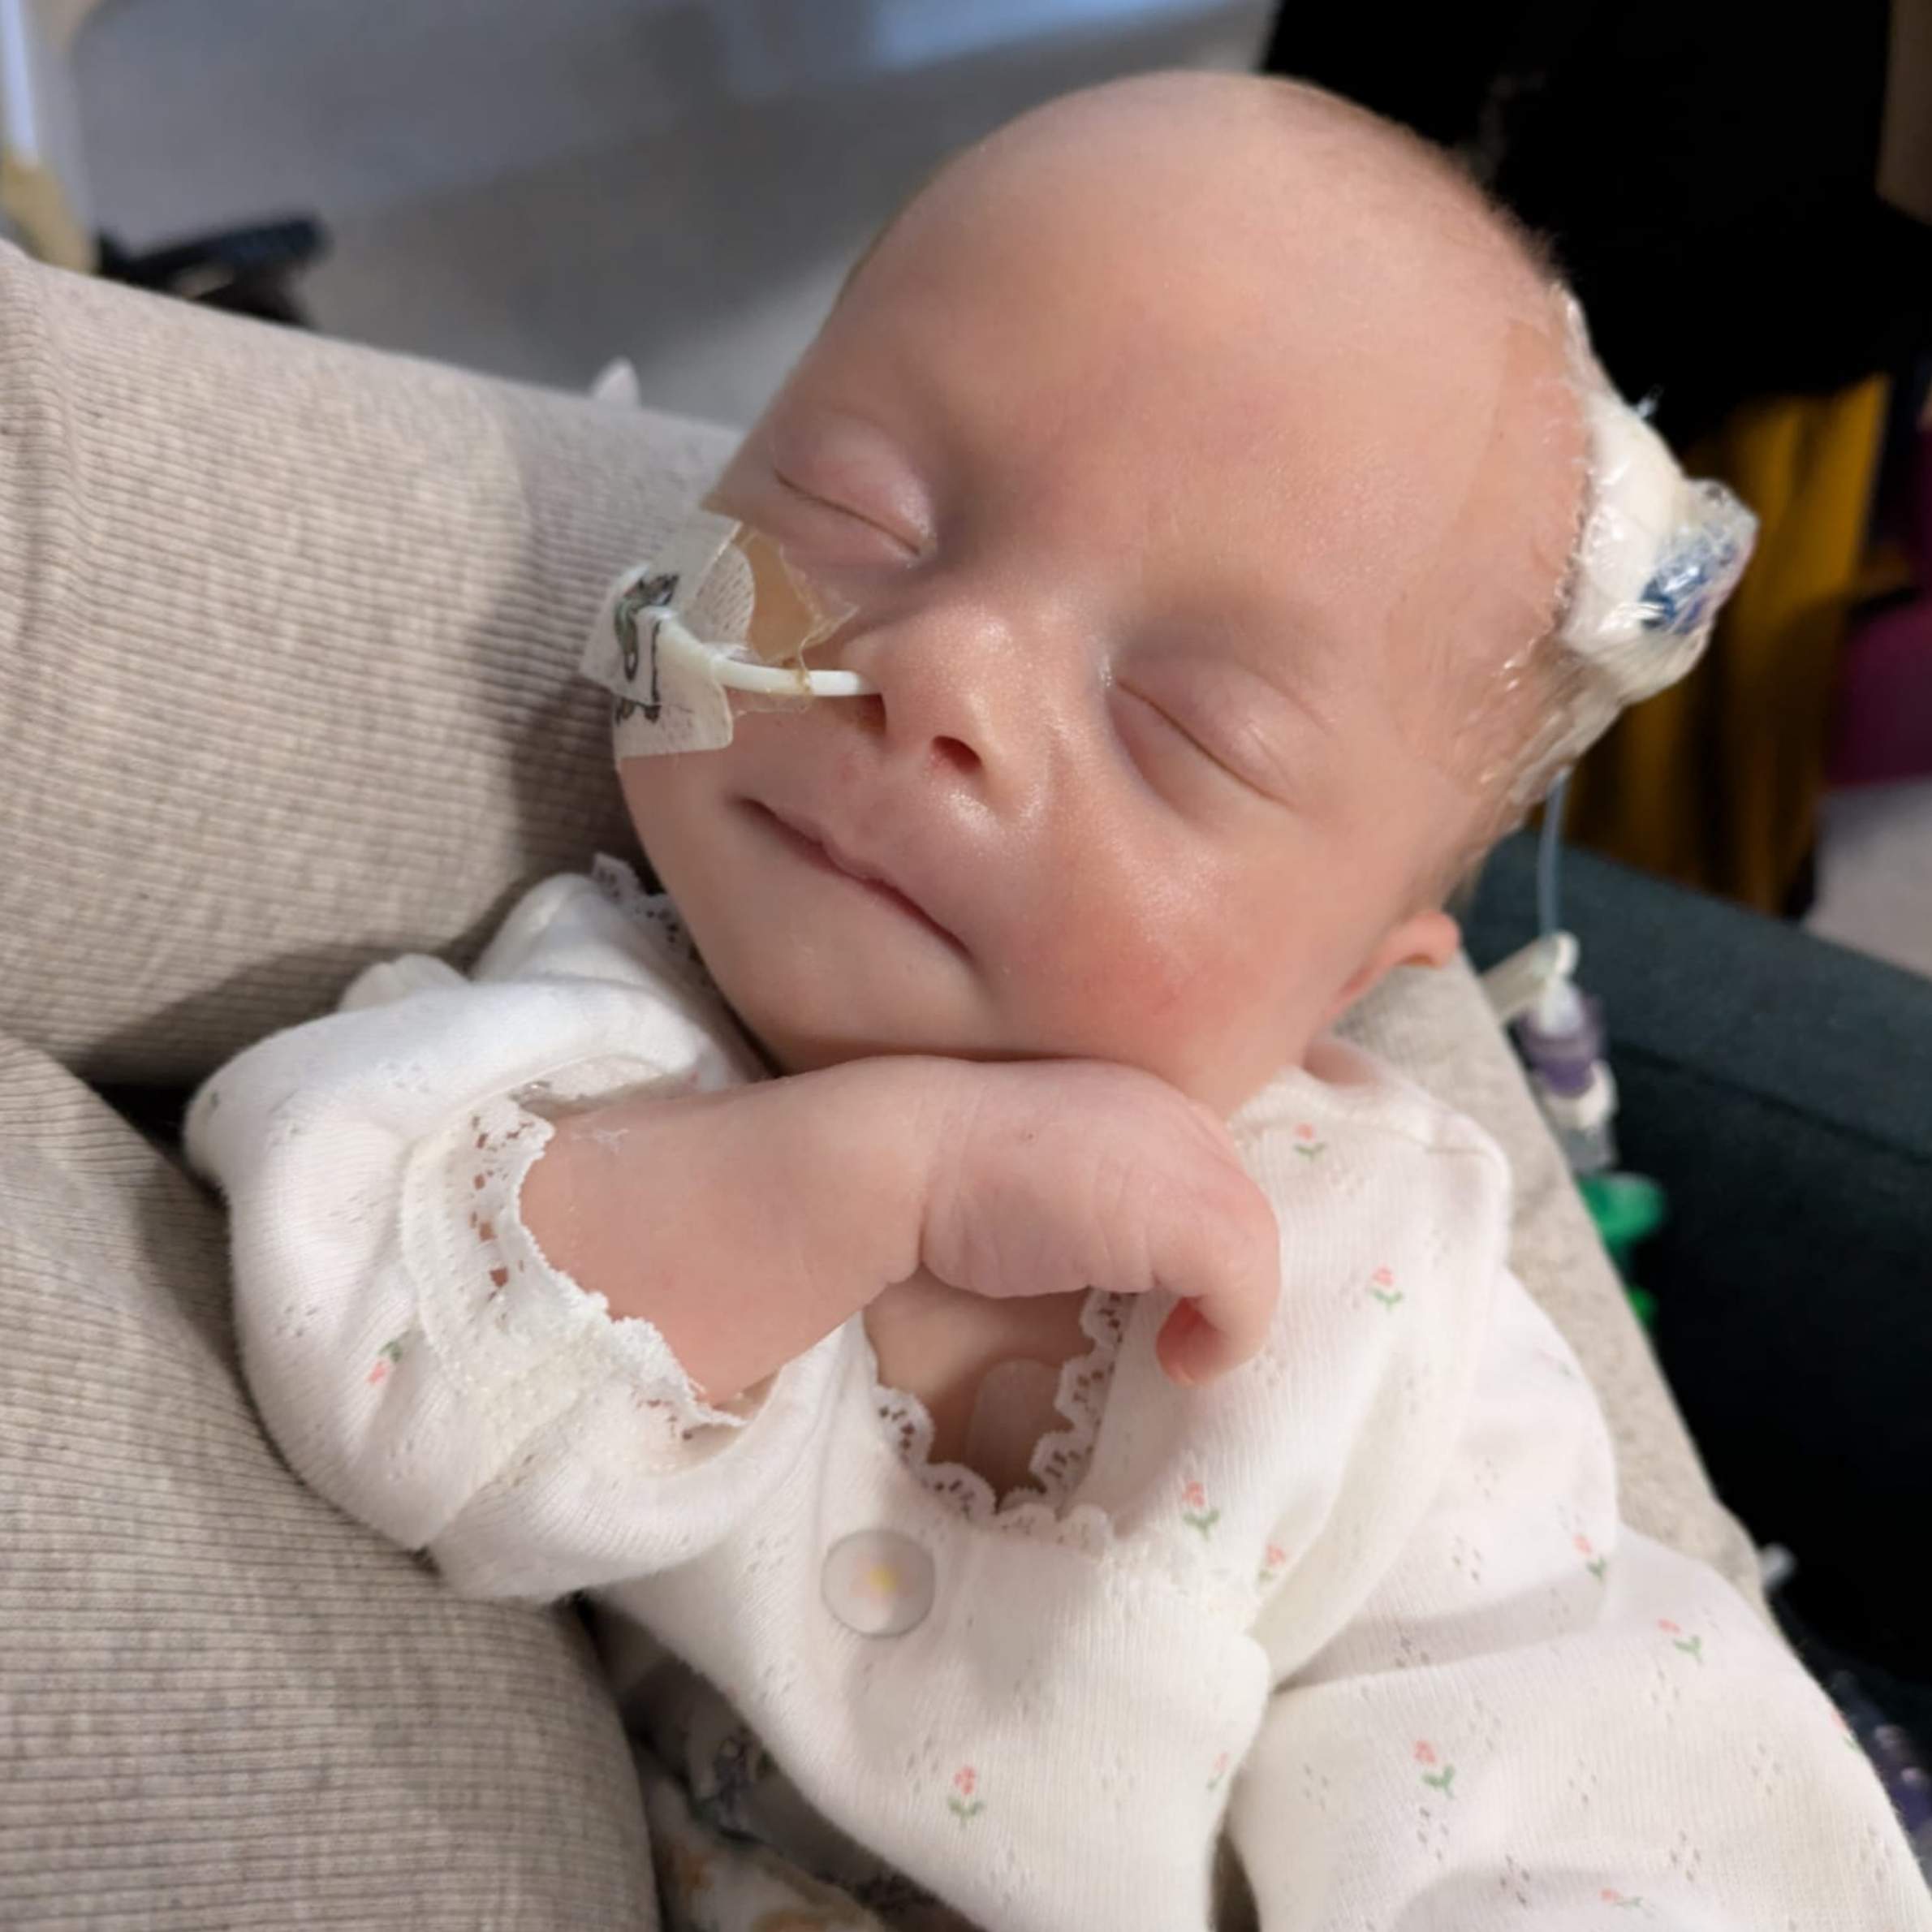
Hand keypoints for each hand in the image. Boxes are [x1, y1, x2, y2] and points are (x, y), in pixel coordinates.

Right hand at [918, 1059, 1280, 1385]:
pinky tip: (1178, 1360)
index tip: (1170, 1303)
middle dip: (1221, 1282)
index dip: (1198, 1253)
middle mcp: (1178, 1116)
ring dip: (1228, 1316)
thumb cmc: (955, 1184)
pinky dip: (1229, 1338)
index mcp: (1145, 1104)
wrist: (911, 1155)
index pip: (1212, 1180)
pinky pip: (1247, 1287)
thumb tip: (1152, 1293)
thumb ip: (1109, 1212)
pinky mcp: (1190, 1215)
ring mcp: (1189, 1159)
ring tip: (1178, 1351)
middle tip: (1178, 1333)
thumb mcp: (1055, 1187)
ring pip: (1255, 1251)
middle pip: (1242, 1213)